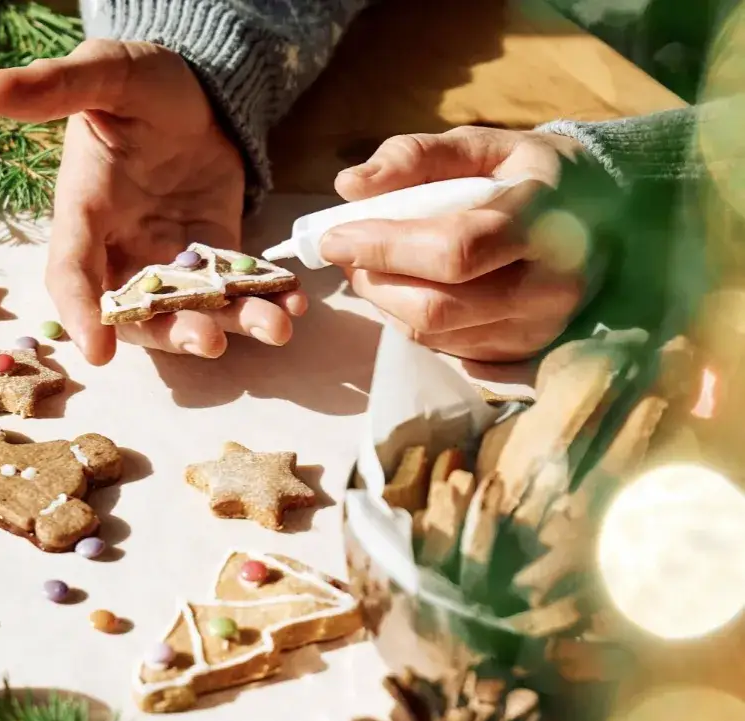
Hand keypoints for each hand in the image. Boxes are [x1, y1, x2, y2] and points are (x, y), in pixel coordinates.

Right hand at [0, 40, 305, 364]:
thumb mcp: (103, 73)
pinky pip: (236, 288)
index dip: (80, 313)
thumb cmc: (140, 81)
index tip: (98, 351)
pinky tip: (294, 304)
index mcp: (85, 214)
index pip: (72, 273)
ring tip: (273, 326)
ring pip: (193, 309)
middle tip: (209, 339)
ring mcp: (171, 256)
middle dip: (174, 332)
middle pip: (139, 312)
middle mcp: (123, 248)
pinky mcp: (214, 251)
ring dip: (232, 324)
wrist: (195, 83)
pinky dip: (264, 300)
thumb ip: (55, 85)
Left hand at [322, 127, 590, 361]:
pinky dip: (409, 318)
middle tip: (349, 252)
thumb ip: (416, 156)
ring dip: (385, 301)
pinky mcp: (520, 354)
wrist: (608, 214)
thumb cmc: (530, 175)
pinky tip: (410, 287)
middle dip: (375, 281)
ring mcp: (537, 329)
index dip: (384, 247)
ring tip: (378, 264)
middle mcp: (548, 286)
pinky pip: (444, 347)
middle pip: (437, 306)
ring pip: (433, 333)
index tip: (333, 236)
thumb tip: (348, 185)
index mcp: (545, 221)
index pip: (453, 251)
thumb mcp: (483, 145)